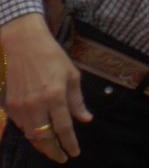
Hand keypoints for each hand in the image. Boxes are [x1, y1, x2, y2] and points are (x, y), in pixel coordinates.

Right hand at [0, 14, 91, 162]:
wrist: (24, 45)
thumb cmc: (53, 57)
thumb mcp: (72, 76)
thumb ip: (77, 101)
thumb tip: (86, 120)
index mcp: (55, 96)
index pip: (64, 128)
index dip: (69, 143)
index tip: (74, 153)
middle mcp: (36, 104)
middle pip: (44, 137)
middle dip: (54, 151)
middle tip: (62, 157)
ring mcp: (21, 105)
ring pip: (31, 135)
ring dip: (42, 145)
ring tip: (52, 149)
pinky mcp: (10, 104)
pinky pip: (21, 126)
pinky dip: (31, 133)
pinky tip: (39, 133)